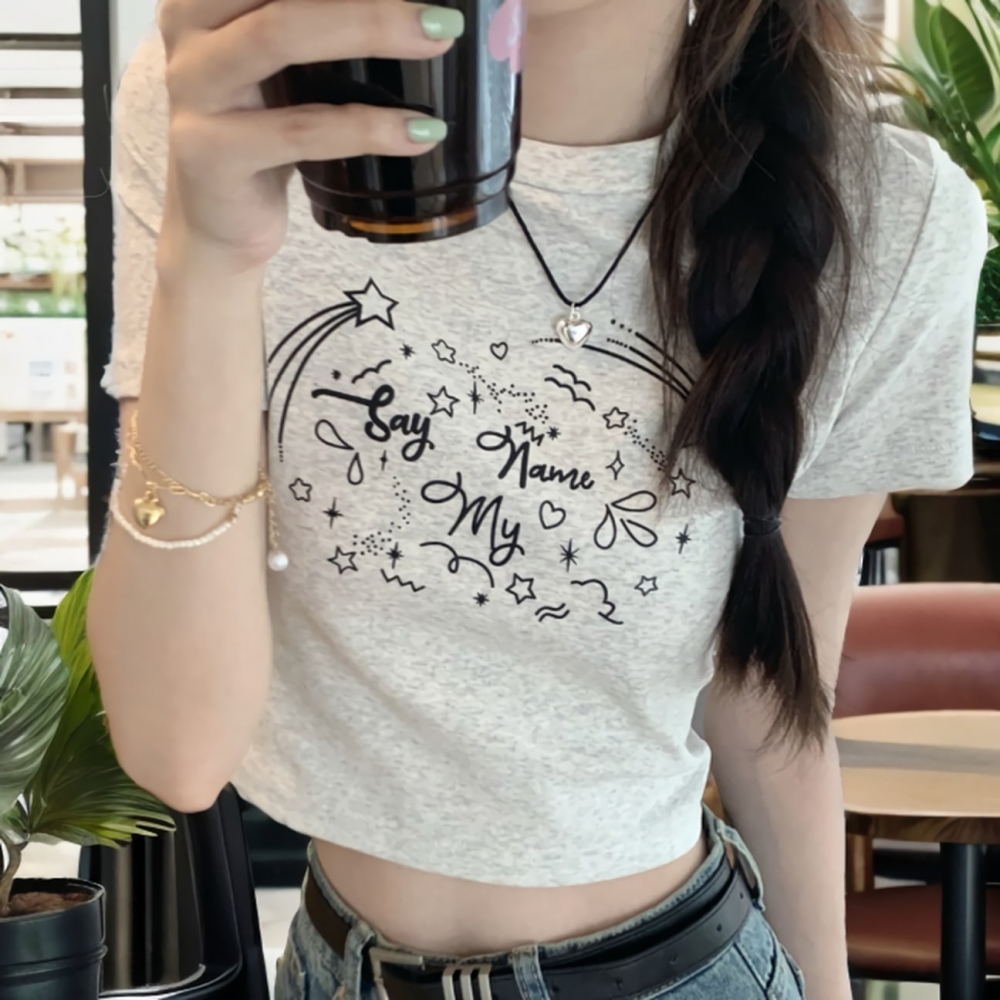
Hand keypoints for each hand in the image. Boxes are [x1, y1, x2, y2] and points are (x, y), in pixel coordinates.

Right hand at [155, 0, 460, 273]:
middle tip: (441, 3)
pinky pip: (301, 130)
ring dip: (371, 29)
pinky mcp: (211, 152)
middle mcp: (188, 30)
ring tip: (438, 38)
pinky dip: (368, 129)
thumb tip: (417, 8)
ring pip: (280, 35)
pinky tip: (419, 133)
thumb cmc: (261, 137)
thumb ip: (319, 30)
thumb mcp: (281, 70)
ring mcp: (192, 91)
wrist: (217, 226)